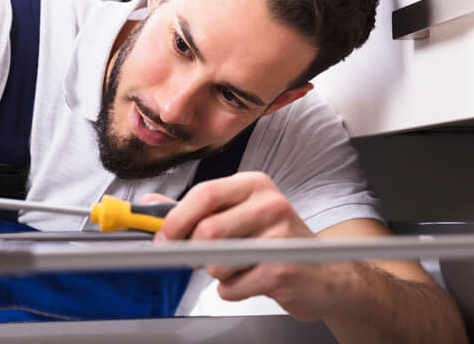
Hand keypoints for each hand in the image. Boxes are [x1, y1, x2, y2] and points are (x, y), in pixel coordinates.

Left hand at [147, 171, 342, 320]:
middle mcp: (270, 203)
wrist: (324, 272)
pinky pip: (232, 287)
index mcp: (254, 184)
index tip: (162, 237)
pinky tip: (251, 280)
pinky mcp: (284, 269)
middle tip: (200, 258)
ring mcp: (280, 236)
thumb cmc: (274, 242)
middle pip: (207, 230)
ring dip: (217, 273)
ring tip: (240, 266)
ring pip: (217, 261)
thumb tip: (149, 205)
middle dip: (194, 251)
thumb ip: (193, 210)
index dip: (176, 219)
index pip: (204, 194)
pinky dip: (232, 290)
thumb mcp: (237, 215)